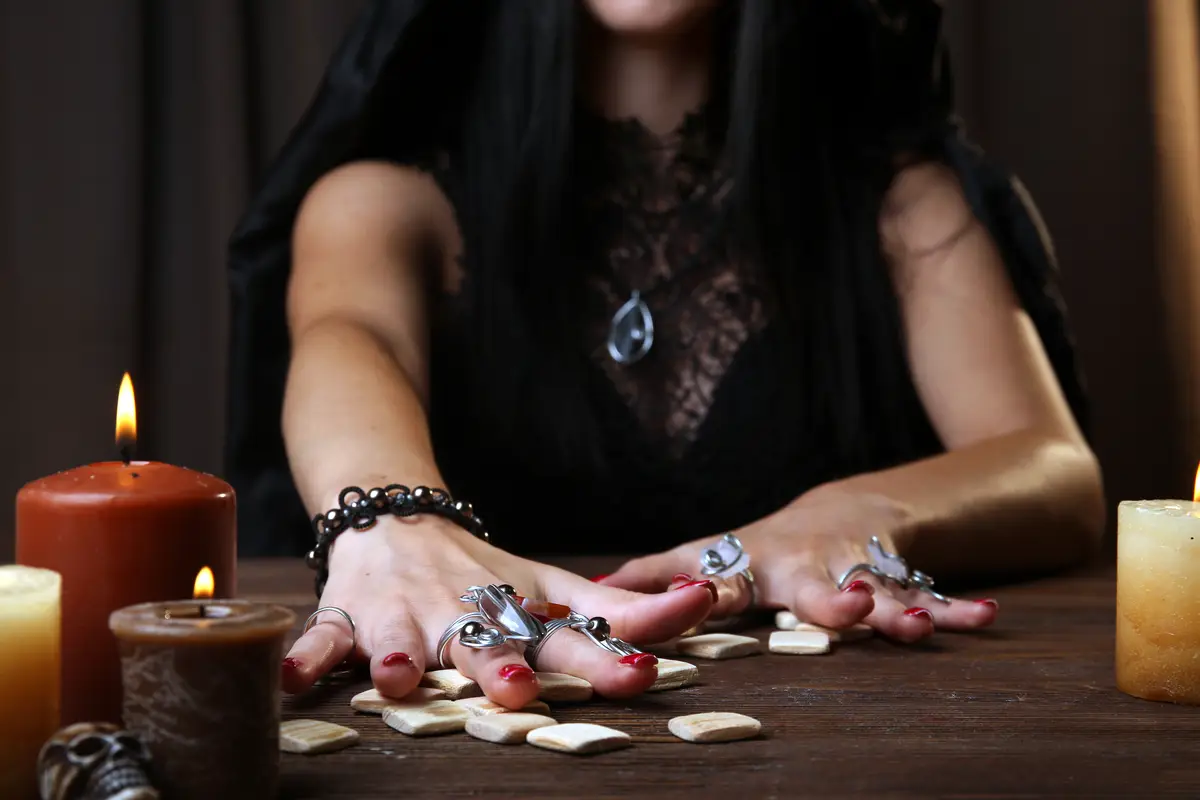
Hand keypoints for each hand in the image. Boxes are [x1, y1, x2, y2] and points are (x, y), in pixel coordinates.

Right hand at [282, 516, 714, 705]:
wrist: (395, 518)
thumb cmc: (481, 570)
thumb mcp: (548, 585)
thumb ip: (617, 608)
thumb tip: (703, 602)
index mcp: (514, 611)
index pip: (569, 633)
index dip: (607, 652)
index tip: (643, 670)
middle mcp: (461, 613)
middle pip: (484, 641)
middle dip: (499, 664)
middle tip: (519, 689)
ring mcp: (402, 615)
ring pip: (402, 639)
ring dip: (403, 657)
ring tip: (403, 678)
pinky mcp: (347, 616)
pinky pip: (325, 639)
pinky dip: (308, 654)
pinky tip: (295, 675)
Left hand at [600, 488, 997, 642]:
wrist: (842, 512)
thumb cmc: (762, 548)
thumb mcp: (708, 554)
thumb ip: (656, 574)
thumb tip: (596, 589)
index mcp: (753, 568)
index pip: (723, 584)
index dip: (703, 595)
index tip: (694, 603)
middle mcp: (804, 568)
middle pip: (814, 587)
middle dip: (830, 599)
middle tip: (848, 608)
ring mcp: (855, 572)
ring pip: (878, 591)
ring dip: (899, 607)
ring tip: (920, 625)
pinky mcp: (897, 578)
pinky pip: (929, 595)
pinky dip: (956, 607)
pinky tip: (986, 618)